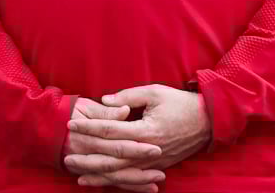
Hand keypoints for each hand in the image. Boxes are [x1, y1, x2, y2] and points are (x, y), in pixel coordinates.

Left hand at [66, 85, 209, 188]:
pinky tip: (103, 182)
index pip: (111, 131)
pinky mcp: (158, 167)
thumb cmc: (180, 103)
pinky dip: (117, 182)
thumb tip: (104, 100)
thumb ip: (129, 95)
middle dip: (88, 159)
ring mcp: (154, 163)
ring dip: (99, 176)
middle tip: (67, 158)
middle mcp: (148, 150)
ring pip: (121, 173)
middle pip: (112, 158)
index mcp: (146, 130)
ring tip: (79, 176)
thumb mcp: (155, 92)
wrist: (207, 122)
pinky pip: (133, 178)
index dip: (89, 128)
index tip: (72, 125)